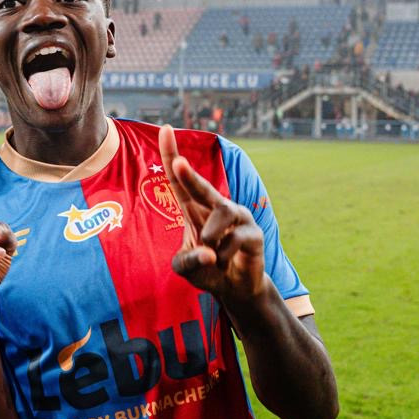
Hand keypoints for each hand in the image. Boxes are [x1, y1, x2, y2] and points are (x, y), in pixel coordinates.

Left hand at [159, 124, 267, 303]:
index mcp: (194, 208)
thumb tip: (209, 252)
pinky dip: (223, 255)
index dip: (171, 154)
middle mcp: (216, 207)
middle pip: (202, 186)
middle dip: (190, 175)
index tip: (165, 129)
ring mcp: (238, 218)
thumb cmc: (207, 270)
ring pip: (222, 213)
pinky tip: (222, 262)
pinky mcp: (253, 234)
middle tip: (178, 163)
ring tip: (210, 250)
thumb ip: (188, 261)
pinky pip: (235, 239)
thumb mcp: (185, 268)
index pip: (179, 180)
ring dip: (211, 235)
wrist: (234, 289)